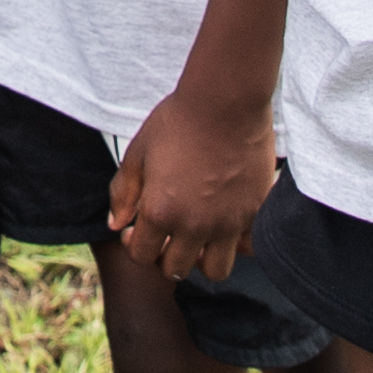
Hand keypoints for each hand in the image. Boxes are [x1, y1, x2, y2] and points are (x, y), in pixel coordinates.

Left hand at [113, 84, 277, 281]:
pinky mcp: (255, 213)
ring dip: (202, 259)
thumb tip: (116, 224)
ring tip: (197, 236)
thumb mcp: (139, 152)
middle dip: (165, 256)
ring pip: (215, 271)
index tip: (137, 229)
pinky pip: (247, 248)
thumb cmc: (178, 120)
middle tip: (166, 233)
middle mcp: (194, 226)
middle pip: (175, 269)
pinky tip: (226, 223)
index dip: (134, 244)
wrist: (225, 101)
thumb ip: (124, 192)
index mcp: (161, 212)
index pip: (141, 255)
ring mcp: (228, 223)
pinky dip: (237, 244)